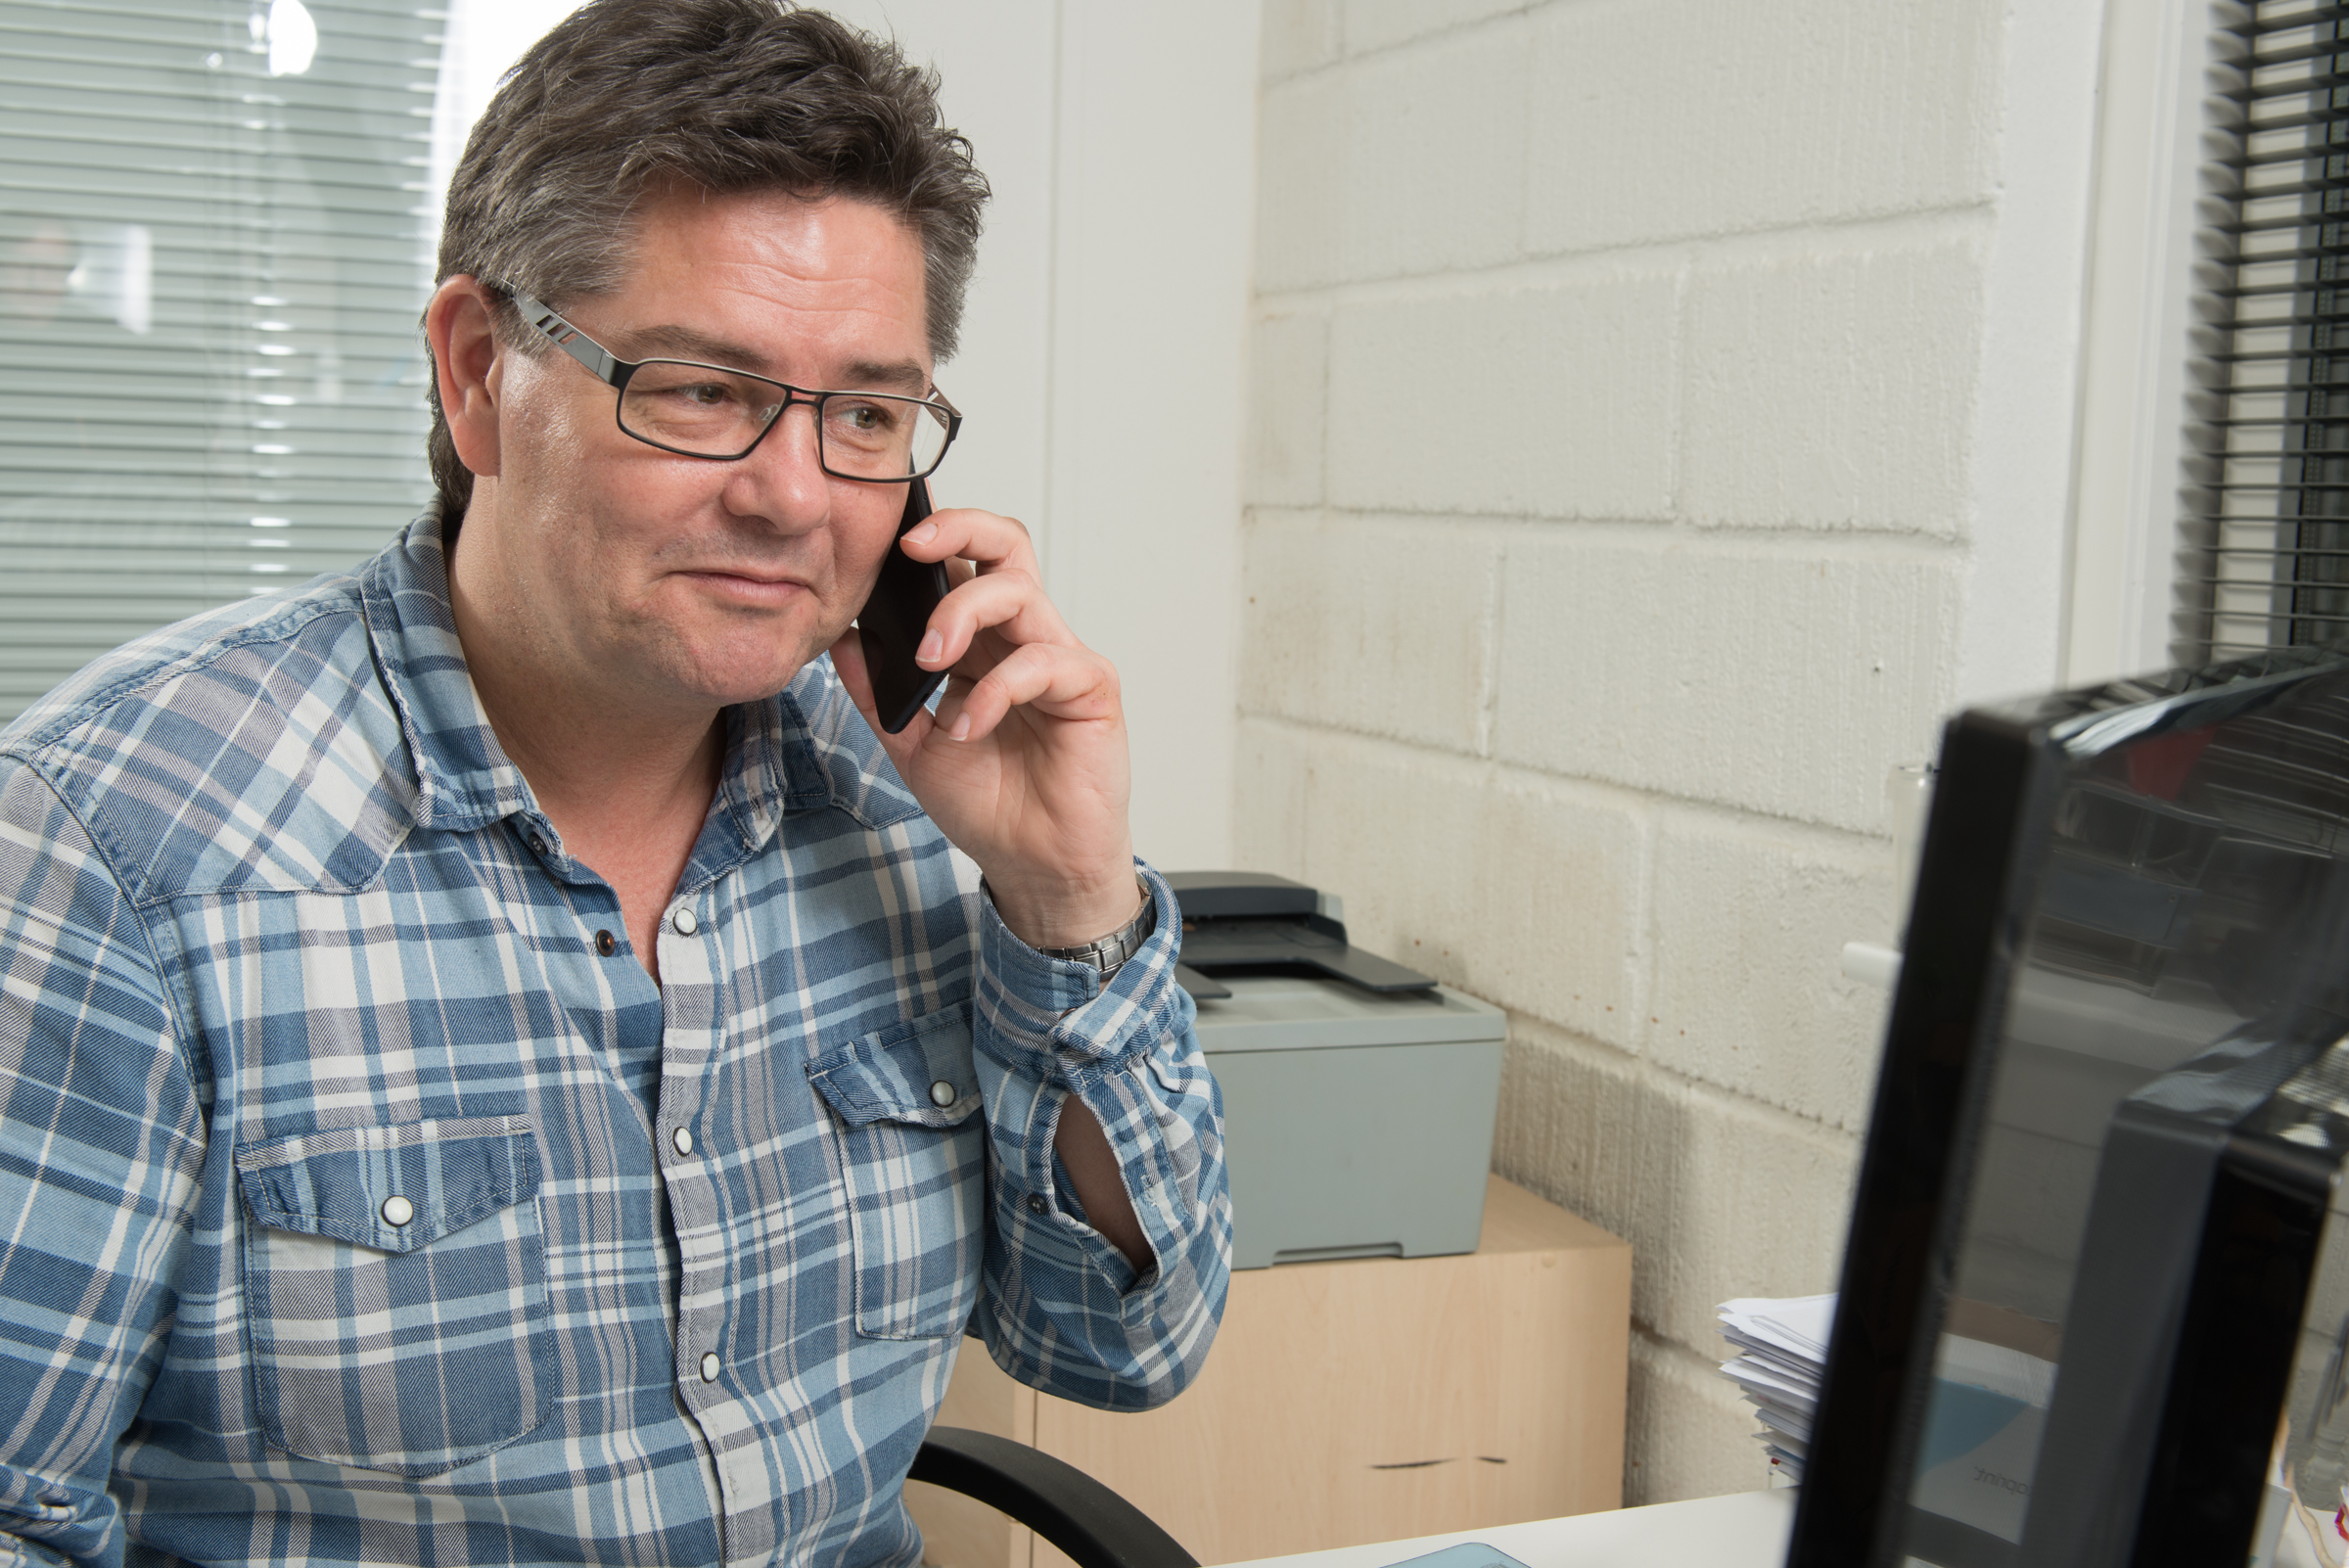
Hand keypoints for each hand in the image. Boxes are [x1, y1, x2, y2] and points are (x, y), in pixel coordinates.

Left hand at [828, 505, 1141, 949]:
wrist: (1034, 867)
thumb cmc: (989, 804)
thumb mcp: (910, 742)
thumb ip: (877, 691)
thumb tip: (841, 638)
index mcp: (981, 644)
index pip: (964, 562)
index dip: (931, 537)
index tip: (883, 545)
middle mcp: (1021, 639)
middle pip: (1005, 546)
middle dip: (959, 528)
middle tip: (910, 549)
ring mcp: (1060, 659)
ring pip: (1020, 591)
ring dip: (962, 613)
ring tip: (928, 661)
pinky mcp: (1091, 688)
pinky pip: (1044, 661)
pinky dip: (998, 689)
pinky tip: (969, 728)